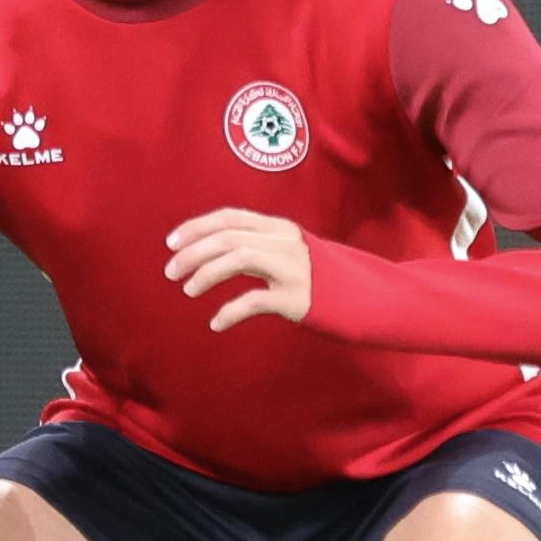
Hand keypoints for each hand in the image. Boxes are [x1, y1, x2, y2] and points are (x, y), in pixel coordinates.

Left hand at [164, 209, 312, 333]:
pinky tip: (216, 323)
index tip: (171, 242)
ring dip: (206, 273)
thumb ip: (261, 247)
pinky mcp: (298, 298)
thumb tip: (214, 251)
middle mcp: (286, 243)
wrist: (369, 300)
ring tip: (187, 290)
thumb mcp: (294, 254)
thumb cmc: (324, 280)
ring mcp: (294, 269)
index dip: (196, 227)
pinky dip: (229, 311)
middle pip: (228, 237)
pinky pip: (254, 301)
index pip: (230, 217)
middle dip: (193, 253)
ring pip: (238, 258)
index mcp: (282, 229)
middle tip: (170, 272)